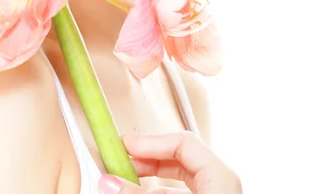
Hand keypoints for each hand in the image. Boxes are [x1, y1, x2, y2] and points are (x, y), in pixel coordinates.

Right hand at [98, 132, 241, 192]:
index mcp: (222, 175)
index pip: (182, 141)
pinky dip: (160, 190)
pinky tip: (139, 192)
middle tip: (120, 159)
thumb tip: (108, 181)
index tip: (124, 145)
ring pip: (180, 177)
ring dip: (150, 175)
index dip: (150, 141)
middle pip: (181, 156)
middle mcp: (222, 182)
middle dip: (148, 157)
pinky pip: (182, 192)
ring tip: (124, 178)